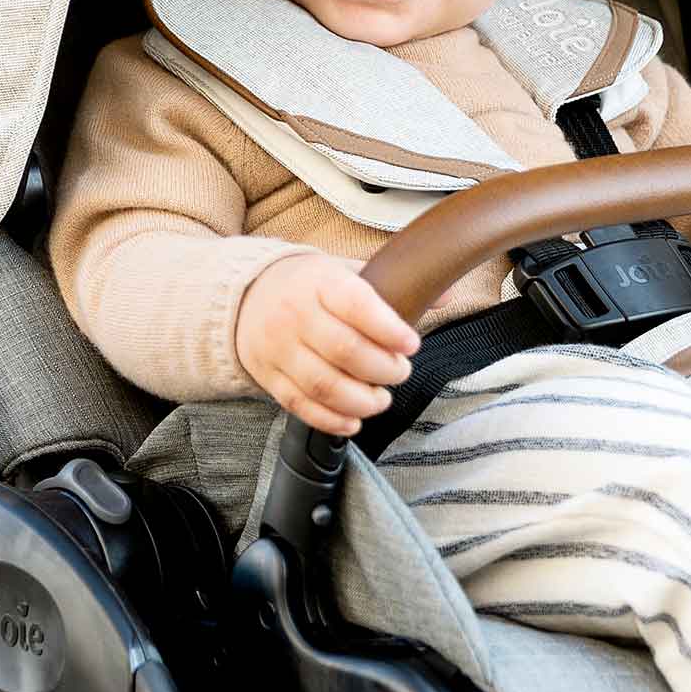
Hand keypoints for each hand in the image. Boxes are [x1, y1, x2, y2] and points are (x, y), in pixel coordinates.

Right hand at [235, 253, 420, 435]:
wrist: (245, 294)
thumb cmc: (308, 285)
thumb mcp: (344, 271)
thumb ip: (392, 284)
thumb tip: (445, 293)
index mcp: (319, 282)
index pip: (357, 305)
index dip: (389, 329)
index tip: (411, 344)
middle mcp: (295, 314)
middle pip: (345, 351)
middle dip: (383, 369)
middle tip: (400, 372)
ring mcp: (279, 348)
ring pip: (324, 385)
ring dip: (362, 401)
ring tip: (381, 398)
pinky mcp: (269, 376)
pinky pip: (301, 405)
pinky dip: (332, 420)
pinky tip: (354, 420)